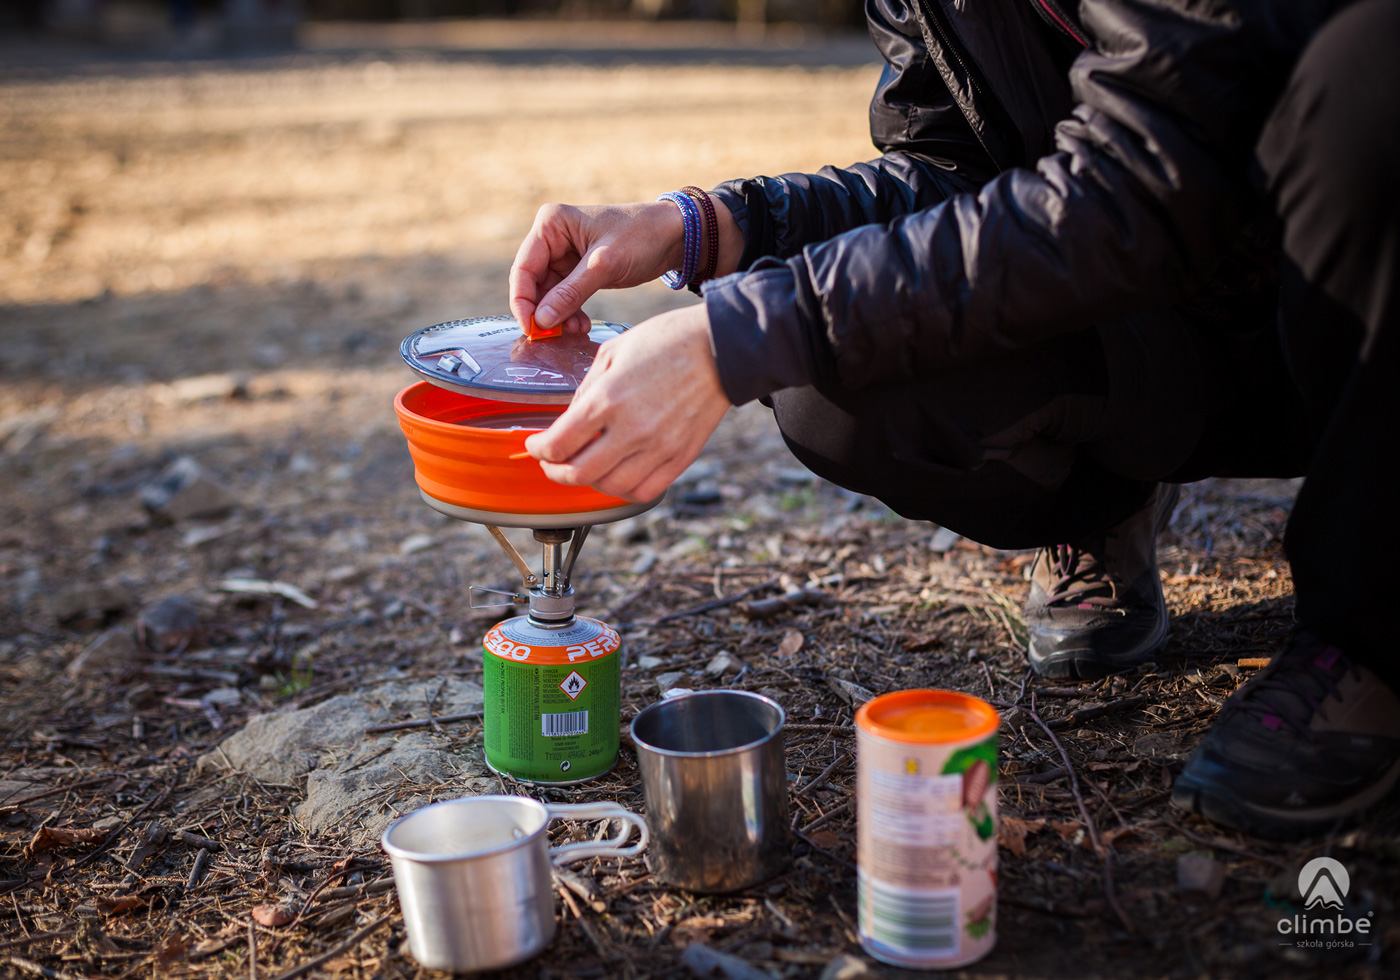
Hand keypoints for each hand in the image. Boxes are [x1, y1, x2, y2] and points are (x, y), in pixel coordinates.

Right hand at [509, 202, 683, 334]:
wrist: (674, 235)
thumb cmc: (641, 236)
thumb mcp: (604, 266)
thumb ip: (570, 293)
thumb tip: (540, 320)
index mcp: (551, 224)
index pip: (524, 268)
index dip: (522, 300)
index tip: (530, 327)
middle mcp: (552, 237)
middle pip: (532, 283)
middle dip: (542, 311)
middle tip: (552, 336)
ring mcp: (564, 254)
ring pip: (548, 293)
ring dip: (557, 315)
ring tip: (575, 331)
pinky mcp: (578, 270)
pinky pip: (564, 296)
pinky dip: (569, 312)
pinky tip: (581, 325)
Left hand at [523, 304, 730, 501]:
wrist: (722, 347)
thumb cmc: (667, 340)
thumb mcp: (614, 351)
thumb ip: (586, 389)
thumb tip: (570, 420)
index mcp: (608, 398)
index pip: (558, 443)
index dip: (538, 449)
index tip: (535, 445)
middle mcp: (631, 429)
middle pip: (578, 473)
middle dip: (555, 471)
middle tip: (552, 462)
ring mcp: (658, 448)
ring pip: (610, 487)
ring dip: (589, 481)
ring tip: (585, 467)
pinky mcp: (680, 458)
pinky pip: (644, 490)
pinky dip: (623, 489)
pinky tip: (617, 474)